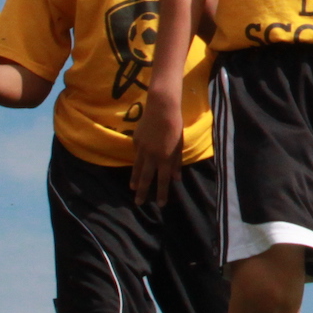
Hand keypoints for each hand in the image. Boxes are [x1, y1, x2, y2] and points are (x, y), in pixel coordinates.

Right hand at [130, 89, 184, 204]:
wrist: (161, 108)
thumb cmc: (175, 126)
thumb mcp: (179, 145)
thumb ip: (177, 162)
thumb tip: (175, 179)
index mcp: (165, 157)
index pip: (163, 180)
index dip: (162, 193)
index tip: (160, 204)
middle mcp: (152, 156)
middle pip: (146, 178)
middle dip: (142, 191)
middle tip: (138, 202)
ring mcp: (141, 148)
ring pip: (137, 168)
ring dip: (135, 180)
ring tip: (133, 188)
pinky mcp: (135, 141)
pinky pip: (137, 153)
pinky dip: (138, 160)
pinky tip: (137, 164)